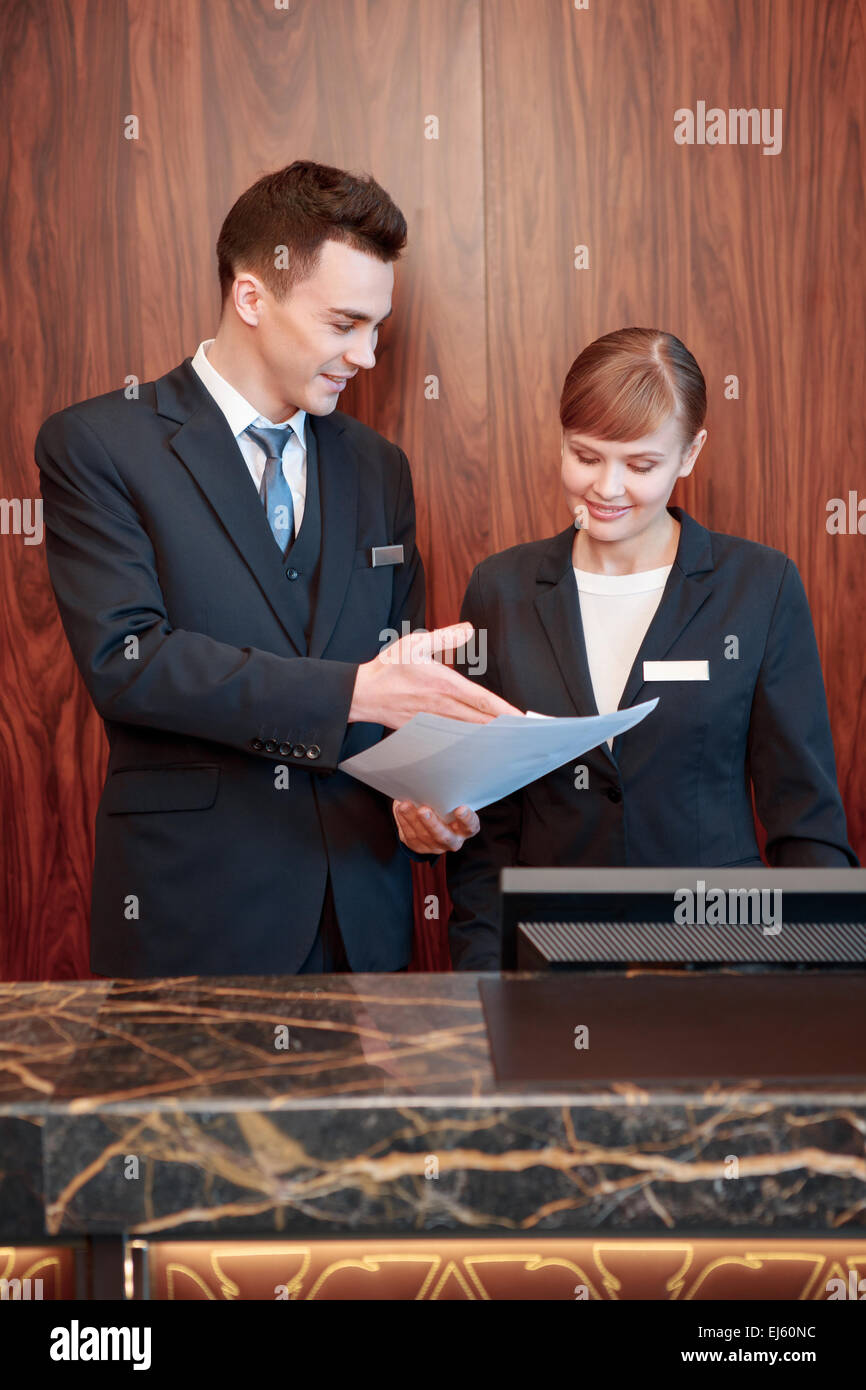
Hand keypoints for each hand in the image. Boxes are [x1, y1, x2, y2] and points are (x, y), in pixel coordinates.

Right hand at [349, 621, 522, 728]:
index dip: (504, 710)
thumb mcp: (415, 643)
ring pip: (469, 732)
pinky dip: (469, 741)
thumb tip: (468, 629)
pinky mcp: (426, 730)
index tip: (521, 717)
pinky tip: (481, 744)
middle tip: (525, 733)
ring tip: (511, 740)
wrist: (363, 694)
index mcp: (444, 685)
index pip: (482, 700)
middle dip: (504, 727)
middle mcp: (442, 707)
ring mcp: (434, 721)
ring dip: (490, 736)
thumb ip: (445, 637)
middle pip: (481, 721)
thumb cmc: (389, 667)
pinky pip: (453, 738)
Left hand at [393, 800, 479, 853]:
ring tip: (405, 805)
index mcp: (465, 829)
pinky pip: (410, 835)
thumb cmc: (446, 807)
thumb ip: (447, 797)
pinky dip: (404, 820)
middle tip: (424, 810)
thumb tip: (433, 779)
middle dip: (432, 823)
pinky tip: (400, 808)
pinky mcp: (419, 846)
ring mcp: (435, 846)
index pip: (470, 826)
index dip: (467, 819)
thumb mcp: (451, 803)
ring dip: (412, 819)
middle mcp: (452, 840)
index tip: (460, 808)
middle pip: (443, 836)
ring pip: (423, 835)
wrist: (433, 825)